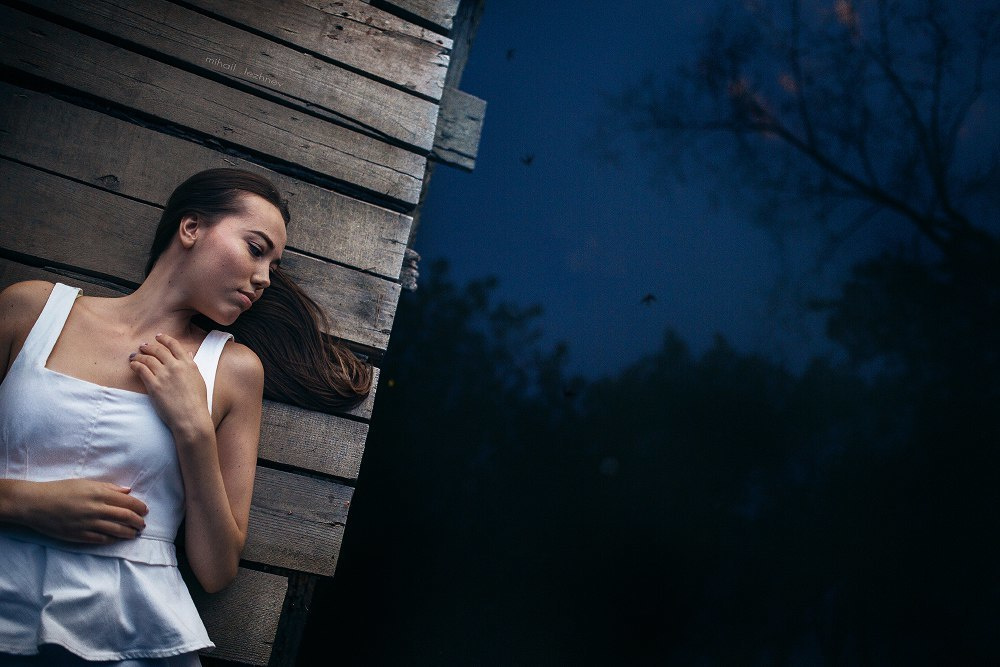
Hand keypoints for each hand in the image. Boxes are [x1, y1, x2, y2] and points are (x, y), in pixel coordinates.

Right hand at [20, 478, 147, 543]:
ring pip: (116, 531)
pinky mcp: (79, 535)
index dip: (139, 507)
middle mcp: (97, 509)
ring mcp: (88, 524)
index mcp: (99, 493)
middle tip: (142, 524)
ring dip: (129, 533)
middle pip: (125, 517)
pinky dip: (112, 539)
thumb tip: (128, 490)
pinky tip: (117, 539)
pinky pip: (101, 539)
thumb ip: (108, 487)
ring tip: (135, 533)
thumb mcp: (85, 483)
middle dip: (138, 521)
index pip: (128, 502)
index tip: (144, 510)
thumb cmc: (60, 489)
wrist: (35, 504)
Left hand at [129, 333, 212, 441]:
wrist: (191, 417)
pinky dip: (136, 365)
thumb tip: (188, 354)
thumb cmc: (197, 401)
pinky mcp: (154, 385)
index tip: (158, 336)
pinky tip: (133, 365)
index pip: (174, 345)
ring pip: (148, 359)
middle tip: (143, 346)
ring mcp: (164, 375)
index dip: (164, 339)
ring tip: (135, 355)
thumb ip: (192, 365)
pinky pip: (141, 370)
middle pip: (159, 350)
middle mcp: (176, 366)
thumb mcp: (198, 379)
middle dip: (149, 346)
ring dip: (140, 355)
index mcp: (188, 364)